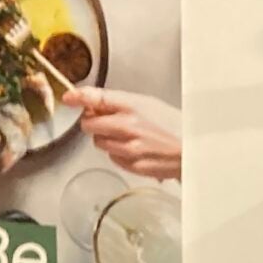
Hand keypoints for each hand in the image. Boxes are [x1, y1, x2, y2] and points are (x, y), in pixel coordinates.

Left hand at [63, 87, 182, 181]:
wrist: (194, 150)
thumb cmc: (174, 125)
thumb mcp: (148, 103)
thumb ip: (119, 103)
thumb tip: (92, 104)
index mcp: (131, 106)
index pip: (95, 98)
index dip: (77, 97)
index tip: (68, 98)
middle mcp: (128, 127)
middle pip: (90, 125)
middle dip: (92, 122)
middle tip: (101, 121)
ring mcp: (130, 149)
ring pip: (99, 143)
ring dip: (105, 138)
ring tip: (123, 136)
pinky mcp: (134, 165)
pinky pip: (113, 158)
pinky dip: (117, 153)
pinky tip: (131, 149)